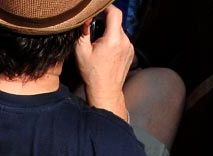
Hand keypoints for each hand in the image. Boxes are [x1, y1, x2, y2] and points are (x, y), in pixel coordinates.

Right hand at [74, 5, 134, 121]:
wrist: (105, 91)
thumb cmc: (92, 74)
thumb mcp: (81, 52)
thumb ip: (83, 32)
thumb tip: (86, 19)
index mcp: (113, 39)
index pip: (115, 13)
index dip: (106, 8)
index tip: (98, 10)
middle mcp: (125, 41)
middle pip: (116, 23)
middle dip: (105, 25)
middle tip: (94, 35)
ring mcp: (130, 47)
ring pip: (119, 32)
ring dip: (110, 34)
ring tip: (100, 48)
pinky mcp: (131, 52)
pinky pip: (122, 41)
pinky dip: (115, 42)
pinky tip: (107, 54)